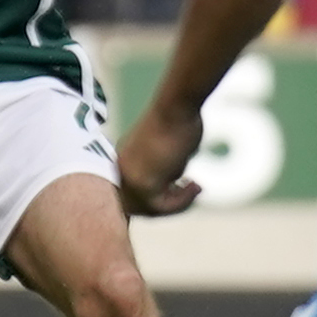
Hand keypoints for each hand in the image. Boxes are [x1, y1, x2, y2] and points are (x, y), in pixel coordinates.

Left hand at [115, 102, 204, 216]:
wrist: (176, 107)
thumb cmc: (176, 119)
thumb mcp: (166, 146)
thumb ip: (163, 166)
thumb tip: (173, 182)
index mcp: (121, 160)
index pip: (131, 195)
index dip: (157, 199)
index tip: (182, 191)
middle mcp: (120, 171)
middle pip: (139, 206)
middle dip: (168, 205)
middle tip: (192, 191)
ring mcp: (130, 179)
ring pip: (152, 208)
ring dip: (178, 202)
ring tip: (196, 186)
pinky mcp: (144, 185)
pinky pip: (162, 206)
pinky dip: (182, 201)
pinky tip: (196, 185)